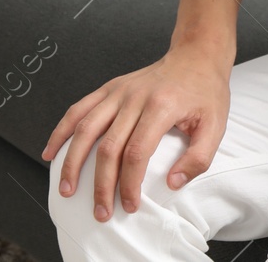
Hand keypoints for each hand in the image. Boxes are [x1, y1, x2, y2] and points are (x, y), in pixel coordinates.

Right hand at [42, 43, 230, 222]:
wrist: (195, 55)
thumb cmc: (205, 93)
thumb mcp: (216, 126)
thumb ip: (198, 159)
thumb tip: (171, 184)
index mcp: (161, 107)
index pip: (136, 153)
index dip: (129, 184)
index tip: (130, 205)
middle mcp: (134, 98)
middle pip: (108, 147)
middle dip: (101, 184)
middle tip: (101, 212)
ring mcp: (118, 91)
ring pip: (86, 128)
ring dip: (73, 162)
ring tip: (67, 190)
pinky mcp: (109, 88)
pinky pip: (79, 109)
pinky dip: (61, 130)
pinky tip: (51, 151)